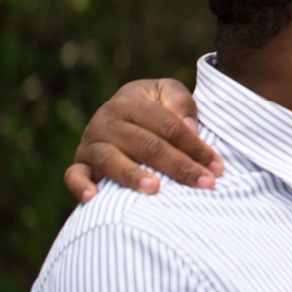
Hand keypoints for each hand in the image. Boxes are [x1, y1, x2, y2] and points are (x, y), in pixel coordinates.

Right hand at [64, 78, 221, 200]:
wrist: (118, 110)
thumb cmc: (152, 105)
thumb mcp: (167, 92)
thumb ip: (181, 103)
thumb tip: (190, 127)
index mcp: (131, 103)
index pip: (169, 127)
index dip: (195, 147)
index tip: (217, 167)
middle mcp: (107, 121)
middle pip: (147, 145)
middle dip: (179, 166)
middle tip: (205, 184)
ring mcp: (91, 143)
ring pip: (111, 159)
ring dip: (132, 175)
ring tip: (155, 188)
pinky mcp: (80, 163)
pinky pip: (74, 175)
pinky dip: (81, 186)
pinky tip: (94, 199)